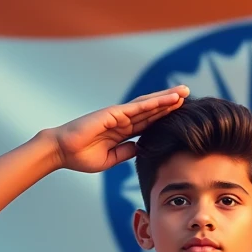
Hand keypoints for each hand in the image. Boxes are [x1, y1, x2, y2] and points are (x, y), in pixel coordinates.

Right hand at [46, 85, 189, 173]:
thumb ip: (126, 153)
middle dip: (170, 103)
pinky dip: (154, 103)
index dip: (165, 117)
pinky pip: (138, 108)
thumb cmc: (81, 156)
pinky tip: (168, 99)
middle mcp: (123, 120)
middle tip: (189, 95)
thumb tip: (141, 149)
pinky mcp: (114, 113)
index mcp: (123, 132)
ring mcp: (119, 115)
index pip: (149, 123)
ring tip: (184, 91)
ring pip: (148, 105)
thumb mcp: (110, 160)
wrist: (63, 151)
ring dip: (167, 98)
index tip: (181, 114)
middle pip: (152, 110)